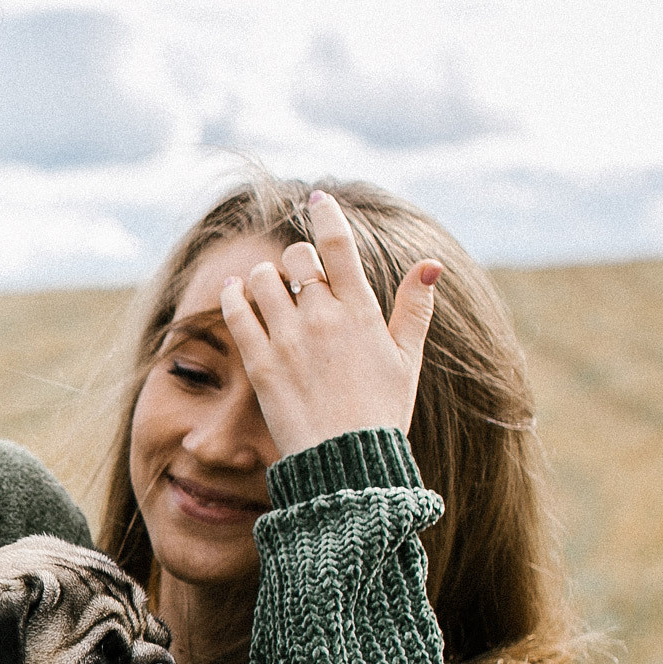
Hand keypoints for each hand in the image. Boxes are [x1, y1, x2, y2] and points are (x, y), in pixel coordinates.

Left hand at [218, 188, 440, 458]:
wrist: (347, 464)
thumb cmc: (381, 413)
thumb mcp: (407, 360)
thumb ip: (415, 309)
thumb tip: (430, 265)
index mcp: (362, 312)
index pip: (339, 245)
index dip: (326, 215)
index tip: (317, 198)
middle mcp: (323, 318)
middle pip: (296, 259)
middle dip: (294, 258)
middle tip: (295, 271)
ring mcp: (289, 340)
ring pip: (262, 280)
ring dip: (262, 276)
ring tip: (265, 286)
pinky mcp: (260, 365)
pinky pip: (237, 314)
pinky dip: (232, 296)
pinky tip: (233, 291)